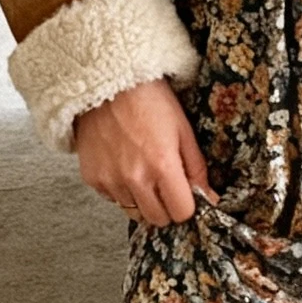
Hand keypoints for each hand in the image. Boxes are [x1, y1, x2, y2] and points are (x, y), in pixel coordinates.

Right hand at [74, 79, 215, 225]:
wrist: (108, 82)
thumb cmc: (150, 101)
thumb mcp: (183, 130)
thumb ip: (197, 170)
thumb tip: (210, 199)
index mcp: (162, 166)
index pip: (181, 213)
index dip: (187, 206)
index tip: (185, 195)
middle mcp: (134, 178)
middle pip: (157, 219)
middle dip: (166, 207)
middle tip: (165, 186)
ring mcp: (109, 180)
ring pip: (133, 212)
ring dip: (142, 200)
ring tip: (142, 172)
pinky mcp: (91, 178)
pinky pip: (112, 199)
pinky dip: (120, 190)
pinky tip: (123, 165)